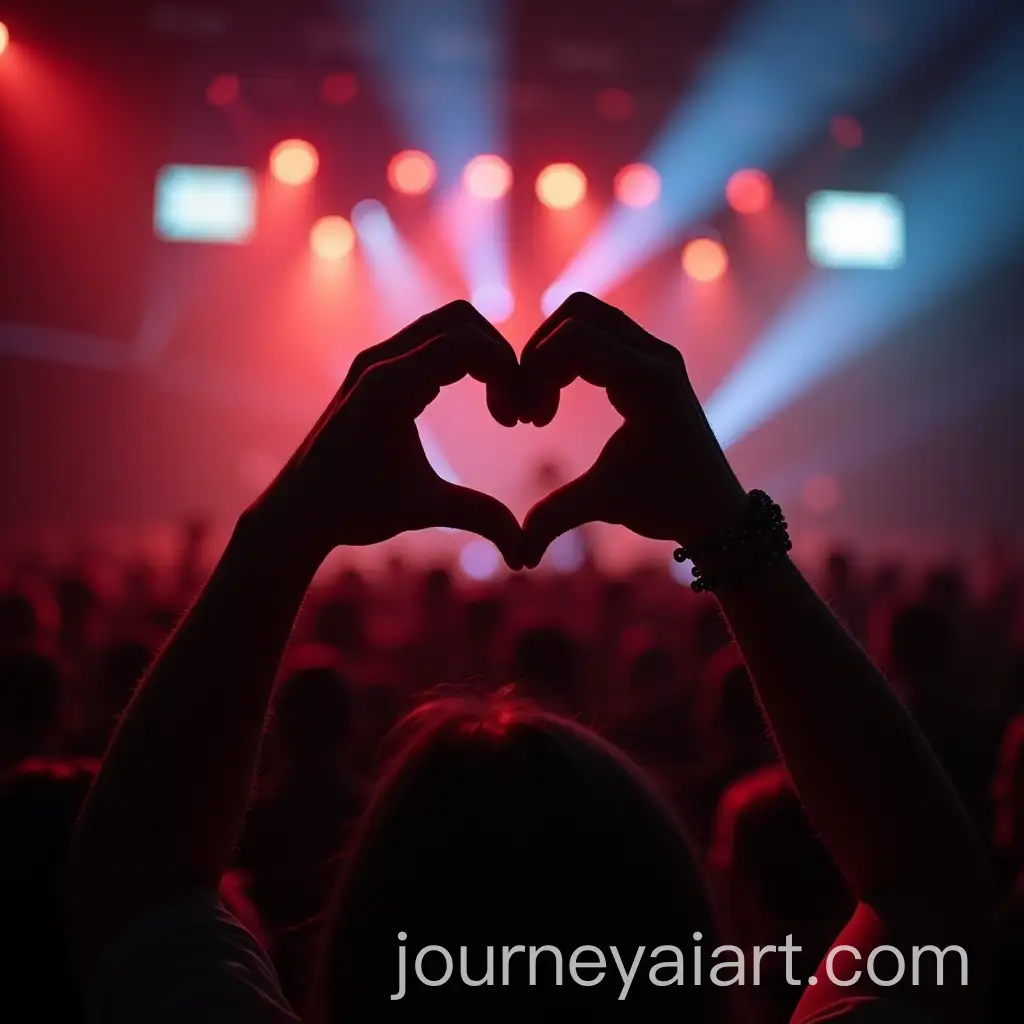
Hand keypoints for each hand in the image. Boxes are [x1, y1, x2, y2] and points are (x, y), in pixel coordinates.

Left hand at [247, 301, 524, 568]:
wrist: (298, 511)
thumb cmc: (354, 510)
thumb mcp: (423, 510)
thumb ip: (479, 518)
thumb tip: (526, 552)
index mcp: (389, 385)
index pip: (467, 344)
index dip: (507, 373)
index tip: (518, 420)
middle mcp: (380, 361)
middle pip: (461, 320)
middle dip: (500, 356)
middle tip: (515, 408)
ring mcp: (376, 361)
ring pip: (448, 326)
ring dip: (484, 357)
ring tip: (503, 408)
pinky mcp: (378, 370)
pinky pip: (433, 342)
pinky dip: (466, 362)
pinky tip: (481, 402)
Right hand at [519, 293, 746, 567]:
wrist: (716, 510)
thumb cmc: (668, 505)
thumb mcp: (606, 504)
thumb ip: (556, 517)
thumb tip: (518, 555)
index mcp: (648, 381)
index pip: (573, 337)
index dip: (535, 370)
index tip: (529, 421)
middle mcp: (656, 356)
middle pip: (576, 311)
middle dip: (539, 352)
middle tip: (530, 406)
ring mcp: (656, 354)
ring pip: (586, 316)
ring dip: (552, 351)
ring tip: (540, 404)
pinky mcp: (651, 362)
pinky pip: (599, 334)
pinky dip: (568, 356)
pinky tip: (557, 398)